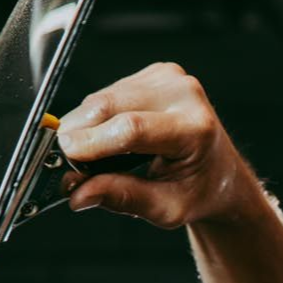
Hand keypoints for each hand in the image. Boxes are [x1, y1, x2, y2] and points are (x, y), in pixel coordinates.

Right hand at [56, 62, 261, 228]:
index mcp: (195, 130)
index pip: (132, 129)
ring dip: (84, 126)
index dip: (92, 142)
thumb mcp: (166, 209)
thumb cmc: (198, 191)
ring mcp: (170, 78)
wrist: (219, 173)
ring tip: (87, 157)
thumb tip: (79, 193)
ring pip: (104, 97)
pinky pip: (109, 92)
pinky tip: (106, 138)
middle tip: (62, 161)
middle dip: (78, 133)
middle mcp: (184, 95)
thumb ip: (123, 198)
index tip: (64, 157)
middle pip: (111, 105)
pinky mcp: (155, 73)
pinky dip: (96, 117)